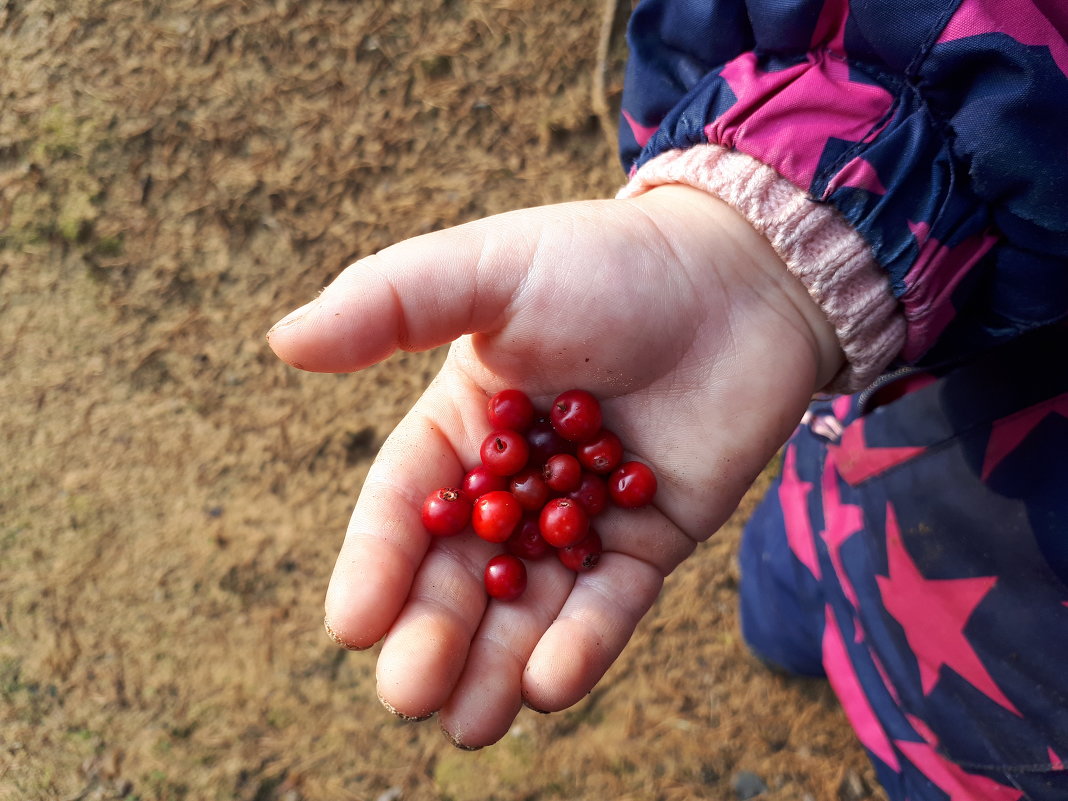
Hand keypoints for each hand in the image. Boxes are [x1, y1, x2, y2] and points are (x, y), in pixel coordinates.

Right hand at [266, 184, 841, 747]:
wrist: (740, 278)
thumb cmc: (606, 264)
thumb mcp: (488, 269)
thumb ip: (389, 302)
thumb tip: (282, 340)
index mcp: (458, 428)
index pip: (402, 507)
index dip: (376, 565)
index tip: (352, 625)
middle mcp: (511, 484)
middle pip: (459, 575)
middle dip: (432, 635)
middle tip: (410, 694)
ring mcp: (579, 519)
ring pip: (527, 606)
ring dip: (495, 665)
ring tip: (469, 722)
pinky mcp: (647, 542)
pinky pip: (608, 603)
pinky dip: (580, 644)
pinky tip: (548, 683)